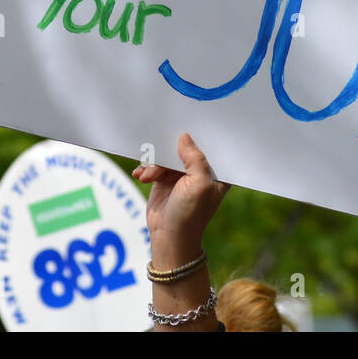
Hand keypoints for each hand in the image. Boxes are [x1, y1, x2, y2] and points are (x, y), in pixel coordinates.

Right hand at [132, 133, 228, 265]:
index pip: (211, 146)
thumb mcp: (199, 184)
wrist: (168, 237)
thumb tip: (184, 137)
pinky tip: (141, 176)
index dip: (200, 134)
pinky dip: (146, 169)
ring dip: (154, 164)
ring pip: (166, 155)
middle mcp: (200, 171)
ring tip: (147, 176)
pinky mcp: (164, 179)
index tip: (187, 121)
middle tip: (158, 147)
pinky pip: (154, 164)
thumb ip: (195, 159)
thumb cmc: (190, 214)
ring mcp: (181, 175)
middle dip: (169, 148)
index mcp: (216, 172)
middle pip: (185, 148)